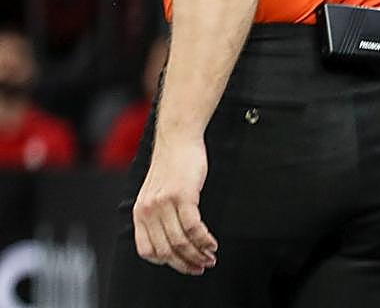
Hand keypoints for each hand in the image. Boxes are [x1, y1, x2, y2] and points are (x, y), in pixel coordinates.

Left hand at [133, 136, 217, 274]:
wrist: (178, 139)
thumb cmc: (172, 165)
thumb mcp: (156, 192)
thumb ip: (158, 215)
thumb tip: (172, 239)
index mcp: (140, 213)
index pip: (148, 251)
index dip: (167, 262)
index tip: (183, 264)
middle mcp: (148, 211)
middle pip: (166, 250)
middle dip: (185, 264)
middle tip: (201, 267)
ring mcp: (164, 203)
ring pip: (180, 241)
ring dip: (197, 254)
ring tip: (210, 257)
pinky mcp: (183, 195)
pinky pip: (193, 227)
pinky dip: (204, 240)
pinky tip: (212, 243)